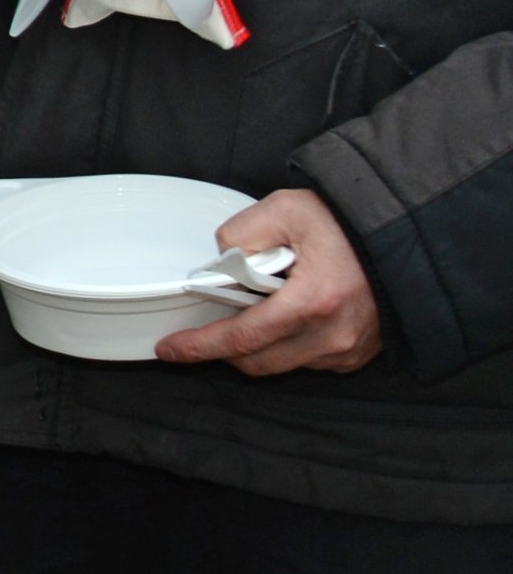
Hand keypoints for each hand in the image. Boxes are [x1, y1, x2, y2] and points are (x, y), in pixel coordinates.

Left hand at [158, 189, 380, 372]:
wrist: (404, 235)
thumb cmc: (346, 221)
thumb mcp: (285, 210)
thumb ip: (241, 234)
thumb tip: (219, 265)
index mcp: (313, 301)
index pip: (242, 337)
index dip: (200, 347)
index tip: (168, 350)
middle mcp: (333, 335)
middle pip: (257, 361)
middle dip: (222, 350)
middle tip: (201, 329)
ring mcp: (348, 349)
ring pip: (282, 363)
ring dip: (257, 346)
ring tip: (252, 311)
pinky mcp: (358, 354)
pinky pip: (308, 361)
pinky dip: (287, 345)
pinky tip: (284, 318)